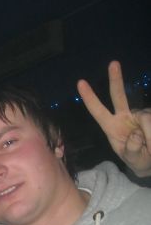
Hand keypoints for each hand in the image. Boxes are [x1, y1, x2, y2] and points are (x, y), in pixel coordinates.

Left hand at [77, 61, 150, 176]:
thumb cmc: (139, 160)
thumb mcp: (133, 160)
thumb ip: (131, 150)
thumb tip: (135, 134)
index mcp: (112, 127)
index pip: (98, 111)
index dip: (90, 98)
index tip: (80, 83)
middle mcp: (125, 116)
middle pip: (118, 95)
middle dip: (115, 79)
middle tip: (113, 63)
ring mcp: (140, 114)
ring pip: (145, 116)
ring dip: (149, 134)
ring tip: (150, 147)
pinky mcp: (150, 115)